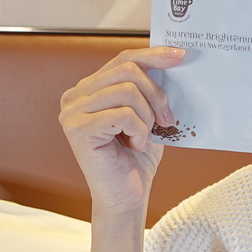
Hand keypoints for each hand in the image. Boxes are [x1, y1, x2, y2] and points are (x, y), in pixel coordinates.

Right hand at [59, 47, 184, 217]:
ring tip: (145, 137)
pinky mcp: (77, 128)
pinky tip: (135, 146)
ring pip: (127, 91)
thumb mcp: (148, 115)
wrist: (127, 197)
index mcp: (89, 88)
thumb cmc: (137, 158)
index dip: (152, 55)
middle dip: (156, 94)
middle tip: (167, 121)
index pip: (123, 58)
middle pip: (127, 70)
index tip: (179, 55)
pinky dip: (139, 131)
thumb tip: (172, 59)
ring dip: (147, 117)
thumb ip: (150, 89)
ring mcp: (72, 111)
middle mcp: (75, 96)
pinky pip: (122, 115)